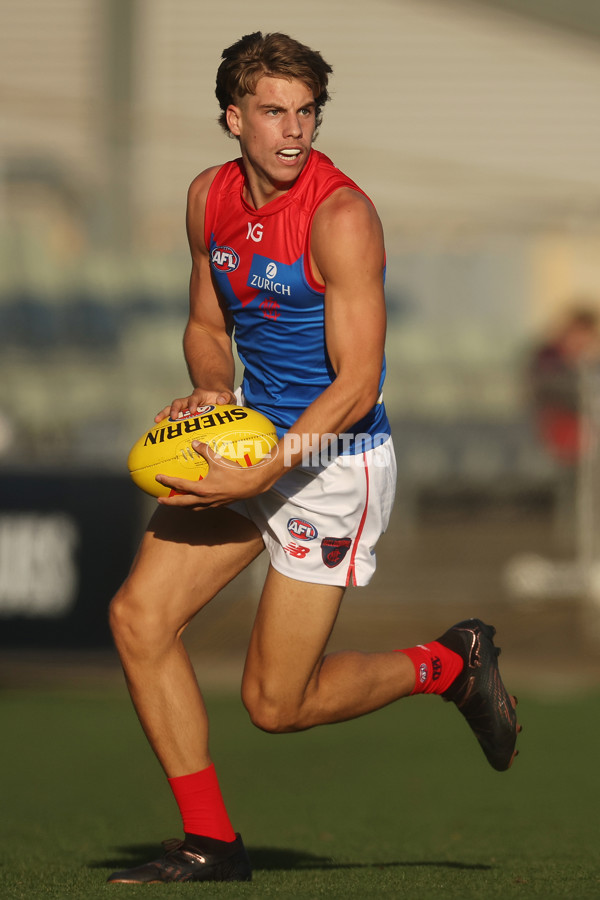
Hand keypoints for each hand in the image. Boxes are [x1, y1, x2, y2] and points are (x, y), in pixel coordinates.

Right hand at [154, 388, 236, 423]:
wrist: (218, 398)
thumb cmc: (223, 398)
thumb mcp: (227, 396)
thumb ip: (225, 397)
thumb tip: (221, 400)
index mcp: (200, 396)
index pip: (194, 398)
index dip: (192, 404)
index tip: (193, 411)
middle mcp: (190, 400)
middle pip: (179, 402)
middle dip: (175, 409)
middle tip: (173, 417)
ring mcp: (185, 407)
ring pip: (172, 408)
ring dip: (165, 413)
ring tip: (157, 420)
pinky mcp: (184, 414)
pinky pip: (172, 416)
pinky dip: (165, 420)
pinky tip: (159, 427)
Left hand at [155, 441, 278, 508]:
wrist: (252, 484)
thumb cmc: (235, 472)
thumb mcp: (218, 459)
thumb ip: (204, 450)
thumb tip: (194, 443)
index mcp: (202, 489)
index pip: (180, 485)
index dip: (167, 481)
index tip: (158, 478)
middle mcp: (204, 499)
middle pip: (182, 503)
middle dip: (170, 502)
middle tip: (160, 499)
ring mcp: (212, 504)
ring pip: (192, 508)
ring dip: (182, 506)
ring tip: (176, 503)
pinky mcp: (219, 505)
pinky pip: (202, 507)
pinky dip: (195, 506)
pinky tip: (195, 501)